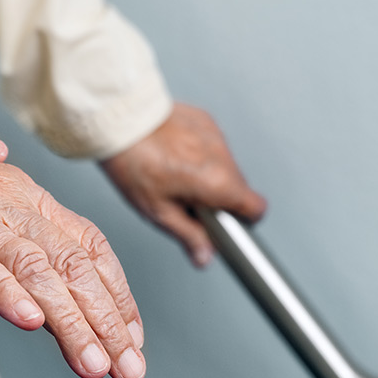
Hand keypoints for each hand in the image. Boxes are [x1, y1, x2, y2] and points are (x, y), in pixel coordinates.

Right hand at [0, 161, 145, 377]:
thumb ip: (18, 260)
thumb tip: (45, 310)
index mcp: (31, 201)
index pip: (89, 248)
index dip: (116, 294)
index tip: (133, 340)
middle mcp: (11, 204)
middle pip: (71, 265)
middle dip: (104, 321)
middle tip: (127, 368)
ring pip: (34, 268)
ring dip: (68, 320)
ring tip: (92, 363)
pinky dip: (4, 289)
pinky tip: (29, 320)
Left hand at [100, 103, 266, 266]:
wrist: (121, 122)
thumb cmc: (134, 164)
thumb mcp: (159, 211)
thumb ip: (189, 236)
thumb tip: (204, 256)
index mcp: (218, 183)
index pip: (257, 208)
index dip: (244, 220)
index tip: (226, 223)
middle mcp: (224, 157)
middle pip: (239, 187)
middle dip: (220, 198)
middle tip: (188, 200)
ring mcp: (216, 135)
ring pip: (226, 165)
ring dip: (210, 175)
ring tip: (177, 176)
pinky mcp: (206, 120)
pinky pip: (212, 144)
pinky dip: (200, 153)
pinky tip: (176, 154)